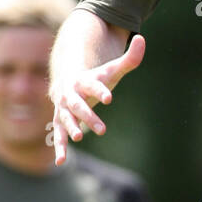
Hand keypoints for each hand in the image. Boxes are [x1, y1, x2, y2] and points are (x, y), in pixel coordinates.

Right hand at [50, 34, 145, 164]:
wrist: (67, 83)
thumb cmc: (95, 78)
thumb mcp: (112, 69)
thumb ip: (129, 58)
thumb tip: (142, 39)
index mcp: (83, 81)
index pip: (92, 85)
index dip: (100, 91)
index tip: (109, 98)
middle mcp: (70, 95)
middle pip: (78, 105)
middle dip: (88, 116)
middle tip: (102, 129)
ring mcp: (63, 109)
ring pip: (66, 120)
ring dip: (72, 129)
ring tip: (80, 138)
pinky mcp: (60, 122)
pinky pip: (58, 135)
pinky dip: (59, 148)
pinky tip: (60, 162)